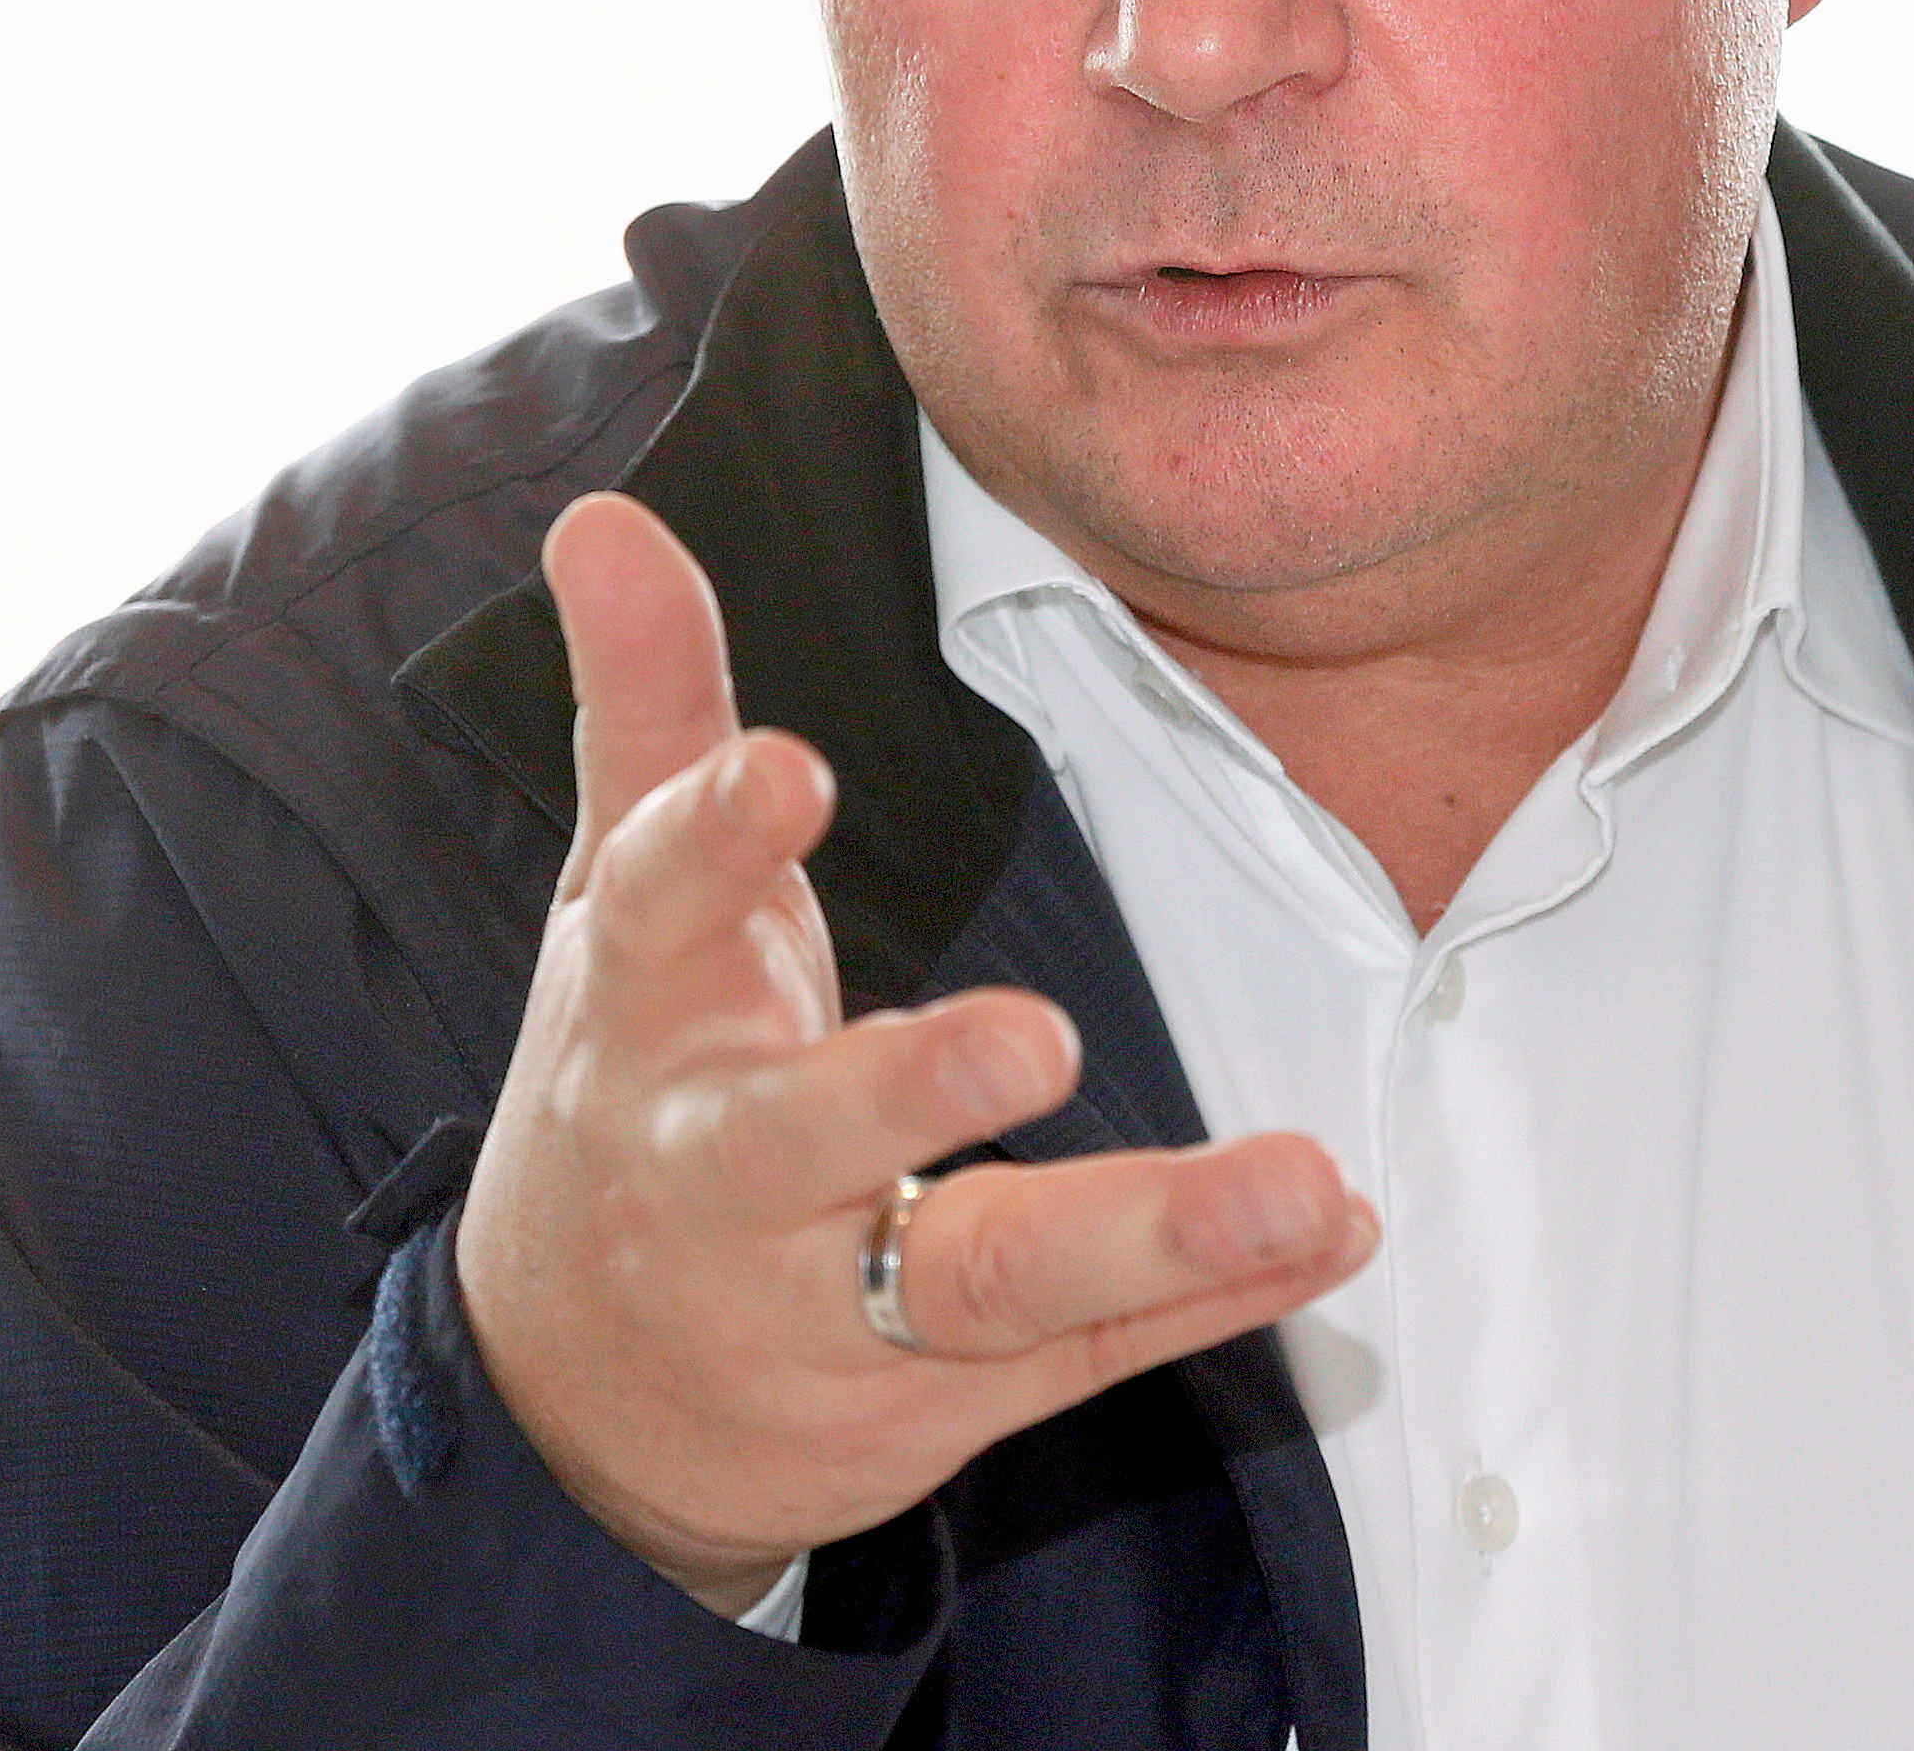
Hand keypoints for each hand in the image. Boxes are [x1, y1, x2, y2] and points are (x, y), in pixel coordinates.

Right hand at [454, 492, 1378, 1613]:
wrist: (579, 1398)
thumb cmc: (640, 1079)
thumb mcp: (622, 893)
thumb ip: (647, 698)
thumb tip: (600, 515)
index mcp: (648, 1013)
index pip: (663, 911)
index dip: (719, 837)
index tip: (794, 768)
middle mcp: (722, 1170)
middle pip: (805, 1137)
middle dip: (911, 1091)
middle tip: (1037, 1035)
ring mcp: (831, 1305)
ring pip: (985, 1282)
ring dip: (1147, 1231)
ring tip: (1298, 1181)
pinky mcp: (938, 1396)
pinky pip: (1087, 1353)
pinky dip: (1213, 1300)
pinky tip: (1334, 1236)